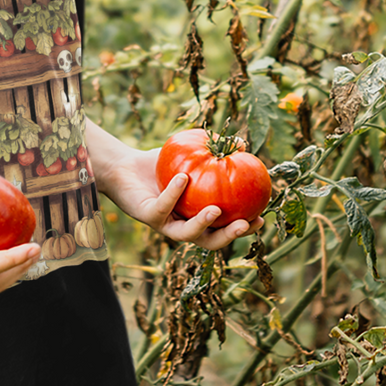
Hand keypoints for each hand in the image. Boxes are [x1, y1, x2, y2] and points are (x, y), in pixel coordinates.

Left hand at [106, 148, 262, 251]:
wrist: (124, 167)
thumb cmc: (160, 164)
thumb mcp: (190, 154)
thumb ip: (214, 150)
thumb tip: (242, 143)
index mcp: (196, 218)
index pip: (224, 230)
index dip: (243, 229)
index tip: (261, 218)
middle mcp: (181, 226)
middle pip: (209, 242)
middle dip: (229, 237)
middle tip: (245, 224)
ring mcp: (164, 224)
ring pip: (185, 234)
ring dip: (202, 224)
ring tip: (216, 210)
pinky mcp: (146, 216)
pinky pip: (162, 206)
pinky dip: (173, 193)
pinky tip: (184, 177)